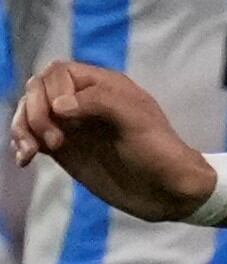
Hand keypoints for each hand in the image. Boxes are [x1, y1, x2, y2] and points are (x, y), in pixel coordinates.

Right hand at [12, 61, 223, 223]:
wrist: (168, 191)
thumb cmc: (159, 151)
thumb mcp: (137, 119)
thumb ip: (100, 102)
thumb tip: (58, 105)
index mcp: (102, 86)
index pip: (58, 72)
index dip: (52, 91)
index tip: (65, 117)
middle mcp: (82, 101)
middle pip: (38, 90)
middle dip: (34, 111)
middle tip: (55, 141)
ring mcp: (71, 125)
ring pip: (29, 113)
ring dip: (21, 128)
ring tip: (30, 152)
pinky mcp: (64, 149)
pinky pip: (32, 137)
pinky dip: (22, 143)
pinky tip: (25, 158)